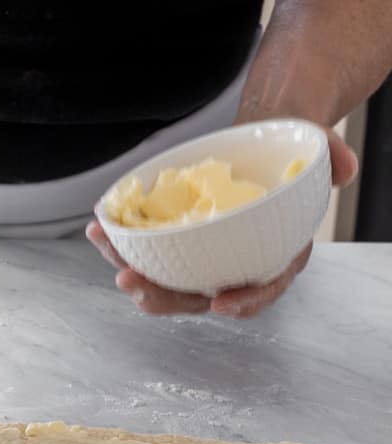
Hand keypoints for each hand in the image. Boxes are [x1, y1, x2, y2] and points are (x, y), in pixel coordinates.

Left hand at [86, 127, 357, 318]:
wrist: (263, 138)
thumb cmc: (290, 149)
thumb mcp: (318, 146)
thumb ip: (332, 155)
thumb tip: (343, 165)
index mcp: (272, 257)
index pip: (260, 290)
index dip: (243, 302)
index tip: (222, 304)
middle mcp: (233, 266)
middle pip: (197, 297)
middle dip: (163, 299)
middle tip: (134, 285)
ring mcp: (200, 258)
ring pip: (165, 280)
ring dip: (135, 277)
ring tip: (111, 262)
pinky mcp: (174, 241)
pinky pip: (147, 250)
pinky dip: (122, 244)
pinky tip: (99, 230)